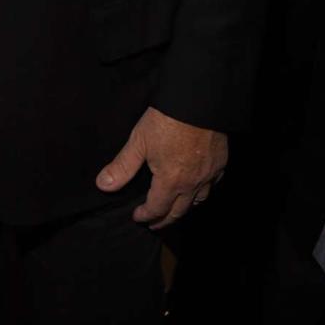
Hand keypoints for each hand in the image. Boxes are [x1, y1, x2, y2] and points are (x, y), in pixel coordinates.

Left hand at [96, 106, 227, 229]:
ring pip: (199, 200)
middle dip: (165, 220)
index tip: (138, 217)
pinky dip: (203, 190)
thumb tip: (103, 185)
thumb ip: (122, 167)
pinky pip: (213, 184)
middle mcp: (193, 183)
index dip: (146, 215)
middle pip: (179, 211)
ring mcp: (209, 174)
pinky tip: (199, 186)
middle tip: (155, 223)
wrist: (197, 101)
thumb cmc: (166, 120)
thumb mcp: (138, 142)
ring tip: (176, 208)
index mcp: (171, 181)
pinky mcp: (221, 162)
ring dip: (185, 208)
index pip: (157, 208)